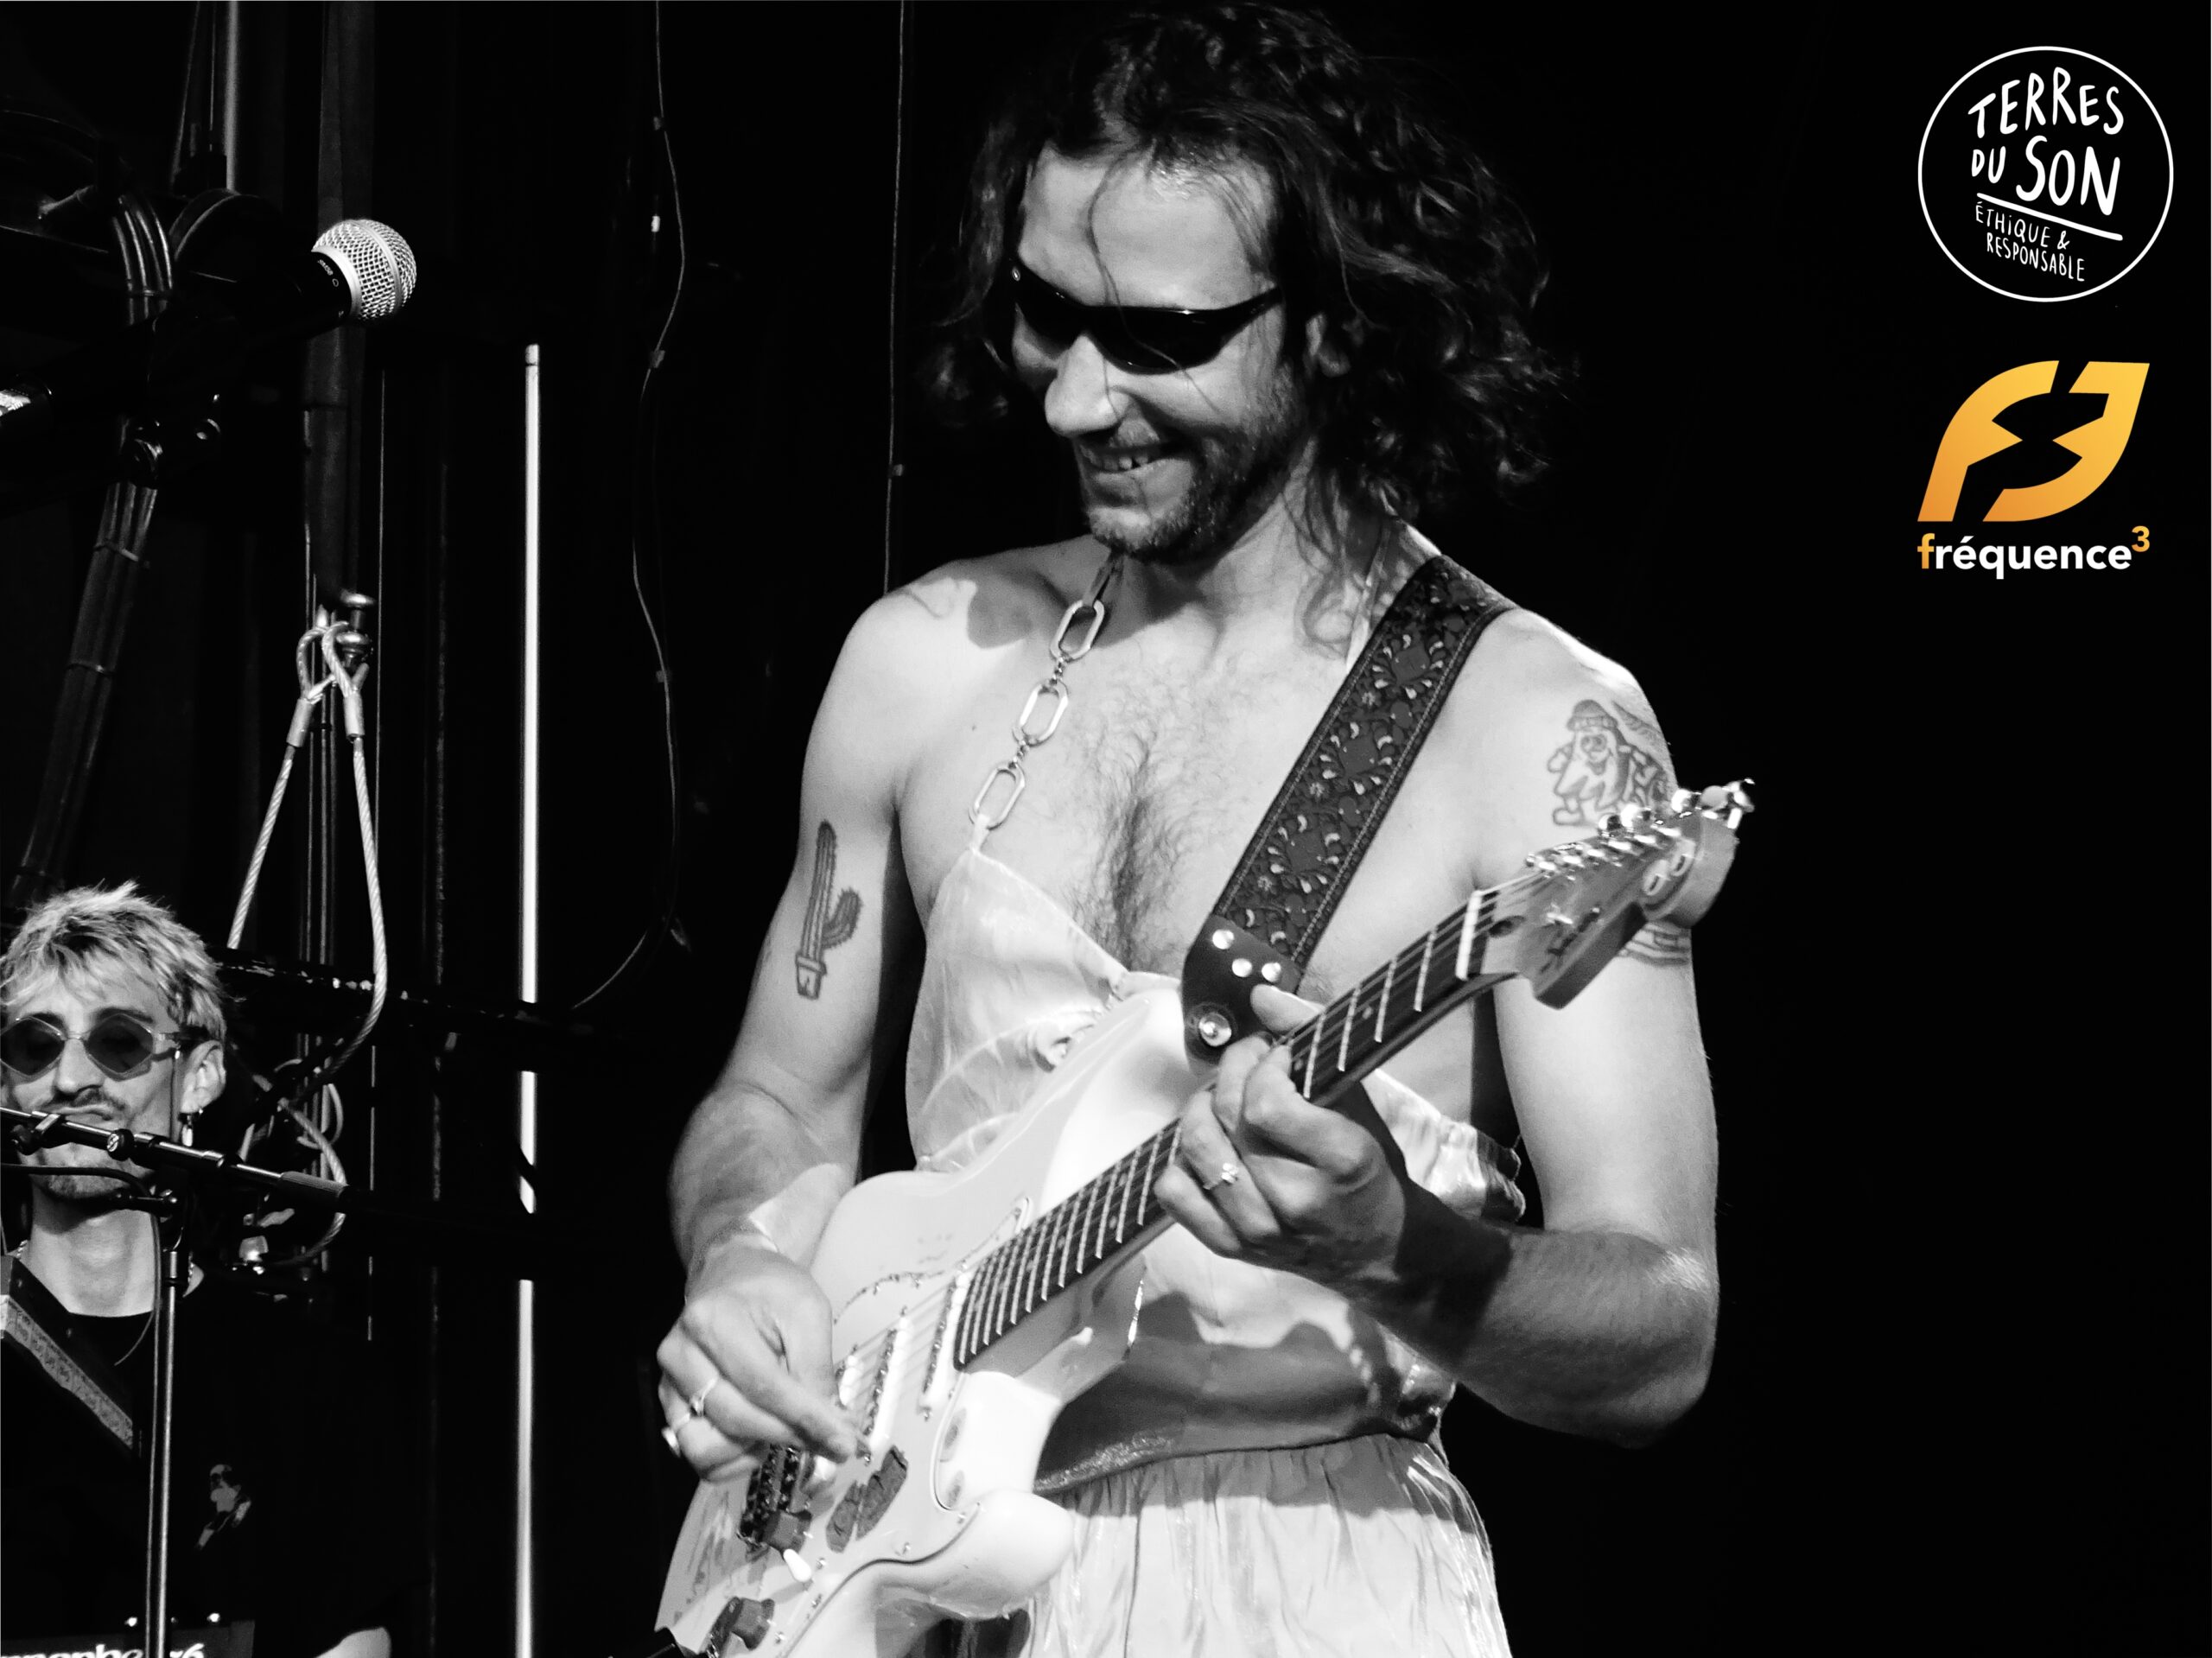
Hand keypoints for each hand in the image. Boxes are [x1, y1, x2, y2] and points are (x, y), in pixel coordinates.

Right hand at [656, 1232, 859, 1481]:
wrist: (730, 1274)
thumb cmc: (771, 1290)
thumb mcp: (808, 1312)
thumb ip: (817, 1370)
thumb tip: (835, 1429)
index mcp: (714, 1320)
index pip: (764, 1385)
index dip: (806, 1419)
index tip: (844, 1443)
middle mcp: (681, 1354)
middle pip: (737, 1418)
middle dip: (790, 1436)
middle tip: (830, 1442)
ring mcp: (669, 1383)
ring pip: (707, 1448)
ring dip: (753, 1450)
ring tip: (785, 1427)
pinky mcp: (670, 1404)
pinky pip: (697, 1455)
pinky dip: (733, 1459)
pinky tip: (759, 1437)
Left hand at [1153, 984, 1413, 1297]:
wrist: (1379, 1247)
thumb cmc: (1371, 1167)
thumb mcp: (1360, 1100)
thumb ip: (1313, 1037)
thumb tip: (1259, 995)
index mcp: (1340, 1159)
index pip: (1266, 1103)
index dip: (1262, 1066)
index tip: (1279, 1057)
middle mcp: (1294, 1199)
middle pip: (1227, 1119)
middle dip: (1231, 1073)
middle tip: (1248, 1064)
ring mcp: (1258, 1230)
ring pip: (1195, 1150)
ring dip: (1200, 1109)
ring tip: (1223, 1099)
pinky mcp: (1231, 1248)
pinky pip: (1174, 1194)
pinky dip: (1180, 1162)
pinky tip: (1210, 1147)